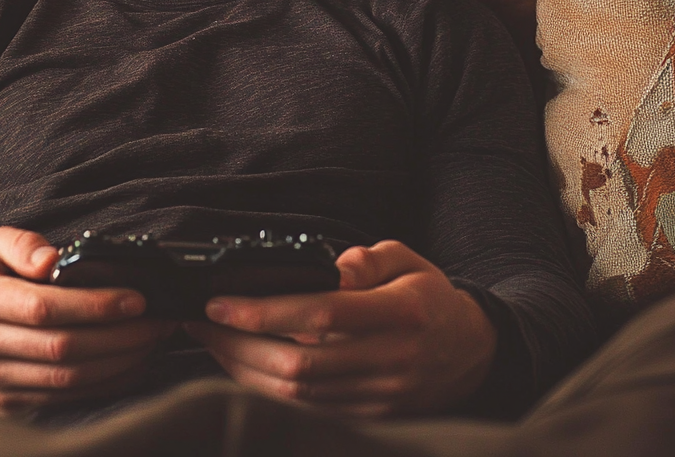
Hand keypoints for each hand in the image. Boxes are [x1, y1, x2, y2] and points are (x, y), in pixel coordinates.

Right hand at [0, 226, 174, 413]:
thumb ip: (22, 243)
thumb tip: (53, 259)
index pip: (42, 307)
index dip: (94, 305)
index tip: (135, 297)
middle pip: (61, 347)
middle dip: (119, 336)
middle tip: (157, 320)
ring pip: (66, 380)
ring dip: (118, 363)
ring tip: (151, 341)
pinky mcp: (6, 405)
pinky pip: (62, 399)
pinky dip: (102, 386)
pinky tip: (129, 366)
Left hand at [183, 239, 495, 416]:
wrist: (473, 353)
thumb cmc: (430, 297)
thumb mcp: (408, 259)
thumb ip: (368, 259)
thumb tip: (330, 266)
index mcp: (399, 314)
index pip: (321, 314)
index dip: (265, 311)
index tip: (222, 302)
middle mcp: (388, 360)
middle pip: (299, 363)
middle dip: (238, 344)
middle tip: (201, 322)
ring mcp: (378, 396)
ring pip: (297, 394)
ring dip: (244, 370)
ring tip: (211, 342)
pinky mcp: (369, 417)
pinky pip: (306, 410)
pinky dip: (265, 392)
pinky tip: (241, 367)